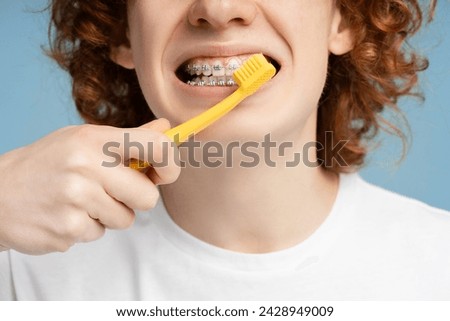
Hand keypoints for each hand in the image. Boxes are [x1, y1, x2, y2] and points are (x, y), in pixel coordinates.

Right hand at [0, 118, 179, 254]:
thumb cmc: (47, 164)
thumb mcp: (82, 140)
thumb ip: (128, 138)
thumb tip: (166, 129)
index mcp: (94, 139)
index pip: (155, 147)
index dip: (170, 164)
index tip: (164, 173)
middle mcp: (86, 167)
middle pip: (148, 197)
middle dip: (137, 199)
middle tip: (113, 192)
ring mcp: (75, 200)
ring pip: (125, 220)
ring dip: (109, 215)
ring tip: (80, 201)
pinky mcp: (67, 230)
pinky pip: (99, 234)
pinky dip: (87, 228)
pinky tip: (65, 214)